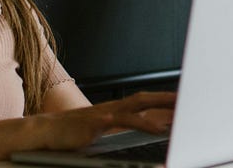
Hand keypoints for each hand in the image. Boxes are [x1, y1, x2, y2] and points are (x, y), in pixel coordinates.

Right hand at [34, 91, 176, 150]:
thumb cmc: (74, 133)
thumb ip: (123, 127)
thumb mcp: (102, 129)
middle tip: (187, 100)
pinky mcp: (94, 123)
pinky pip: (116, 121)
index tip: (183, 100)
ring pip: (134, 108)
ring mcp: (103, 113)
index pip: (145, 101)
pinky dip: (132, 122)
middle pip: (144, 99)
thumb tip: (146, 128)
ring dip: (155, 112)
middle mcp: (112, 107)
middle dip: (166, 99)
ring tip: (171, 120)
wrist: (46, 131)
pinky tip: (147, 127)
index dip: (164, 99)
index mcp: (116, 109)